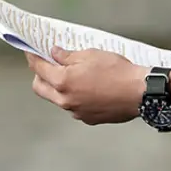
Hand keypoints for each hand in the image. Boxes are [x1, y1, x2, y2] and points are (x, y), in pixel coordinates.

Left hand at [25, 47, 146, 124]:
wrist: (140, 92)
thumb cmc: (117, 71)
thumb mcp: (90, 55)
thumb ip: (68, 56)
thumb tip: (55, 54)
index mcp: (63, 82)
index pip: (39, 68)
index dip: (33, 58)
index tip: (30, 52)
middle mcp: (65, 100)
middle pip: (40, 88)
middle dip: (40, 76)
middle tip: (48, 65)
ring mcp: (76, 112)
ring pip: (58, 99)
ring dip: (58, 88)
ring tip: (73, 76)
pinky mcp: (89, 119)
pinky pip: (74, 107)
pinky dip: (75, 97)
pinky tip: (89, 89)